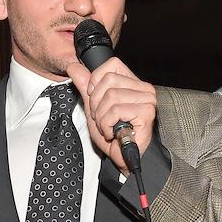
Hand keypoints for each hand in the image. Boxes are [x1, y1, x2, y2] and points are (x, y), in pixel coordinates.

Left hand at [67, 57, 157, 175]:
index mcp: (133, 83)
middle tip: (103, 118)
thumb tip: (73, 66)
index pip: (112, 64)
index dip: (96, 80)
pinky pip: (115, 110)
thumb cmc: (114, 134)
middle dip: (96, 103)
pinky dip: (107, 125)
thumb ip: (85, 86)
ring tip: (108, 127)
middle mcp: (144, 88)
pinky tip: (112, 133)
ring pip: (110, 96)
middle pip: (108, 80)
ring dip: (101, 117)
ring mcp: (147, 99)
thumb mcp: (94, 107)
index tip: (95, 99)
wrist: (124, 157)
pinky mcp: (146, 112)